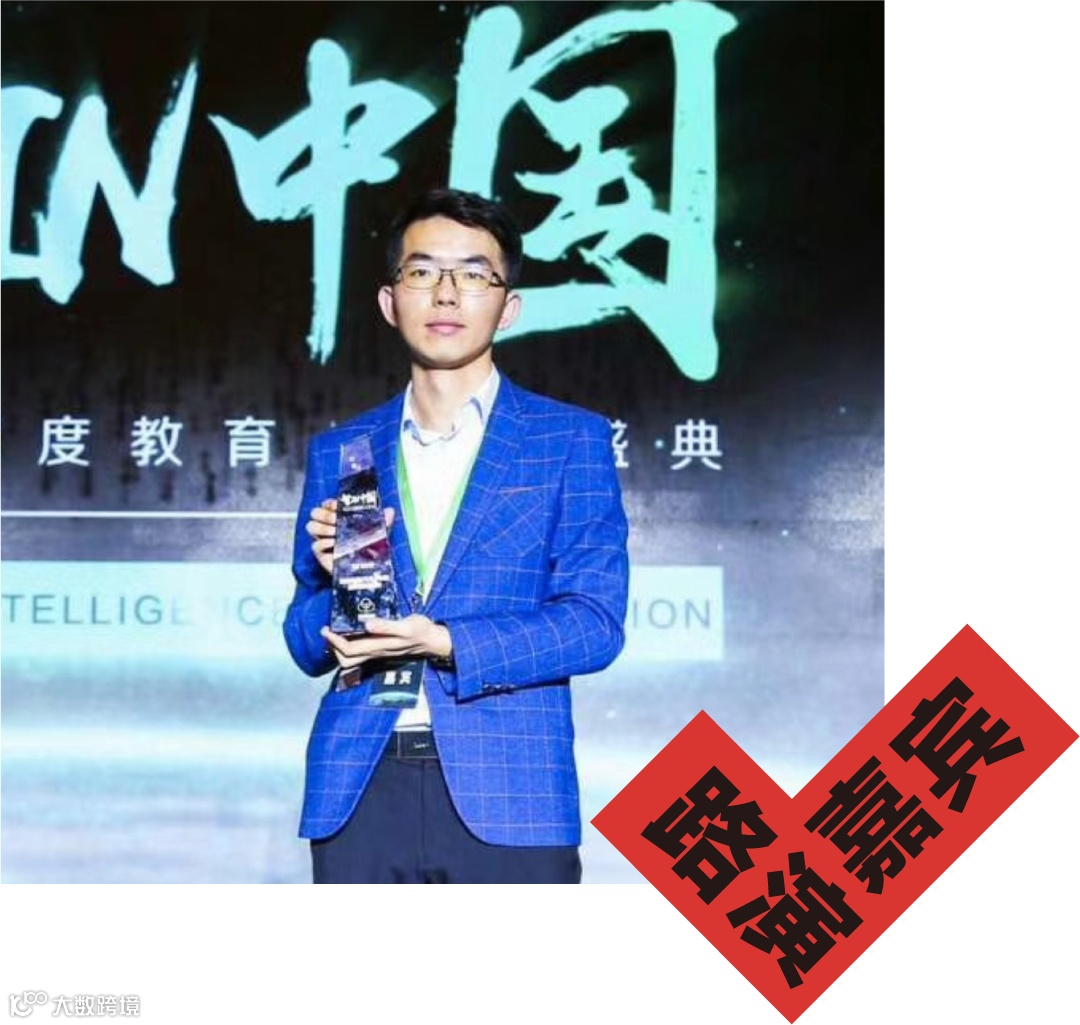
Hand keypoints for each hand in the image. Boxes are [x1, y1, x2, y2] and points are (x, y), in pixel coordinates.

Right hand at [306, 500, 394, 575]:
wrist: (366, 572)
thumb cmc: (369, 549)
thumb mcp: (377, 533)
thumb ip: (383, 521)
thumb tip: (390, 511)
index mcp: (339, 519)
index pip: (327, 505)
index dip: (330, 504)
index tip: (337, 506)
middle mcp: (328, 527)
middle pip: (315, 513)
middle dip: (324, 515)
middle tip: (336, 520)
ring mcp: (323, 540)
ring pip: (311, 527)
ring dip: (323, 528)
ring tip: (335, 532)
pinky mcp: (321, 554)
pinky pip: (315, 545)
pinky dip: (324, 543)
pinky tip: (334, 544)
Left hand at [321, 616, 452, 671]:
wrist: (431, 640)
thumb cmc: (420, 631)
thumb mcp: (407, 625)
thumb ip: (387, 626)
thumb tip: (367, 624)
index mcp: (378, 646)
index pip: (349, 650)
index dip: (334, 642)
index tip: (327, 629)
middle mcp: (374, 652)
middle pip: (345, 659)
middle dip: (332, 646)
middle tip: (327, 630)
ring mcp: (376, 653)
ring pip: (350, 660)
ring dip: (338, 649)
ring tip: (334, 634)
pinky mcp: (379, 650)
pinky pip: (358, 654)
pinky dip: (348, 647)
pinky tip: (348, 635)